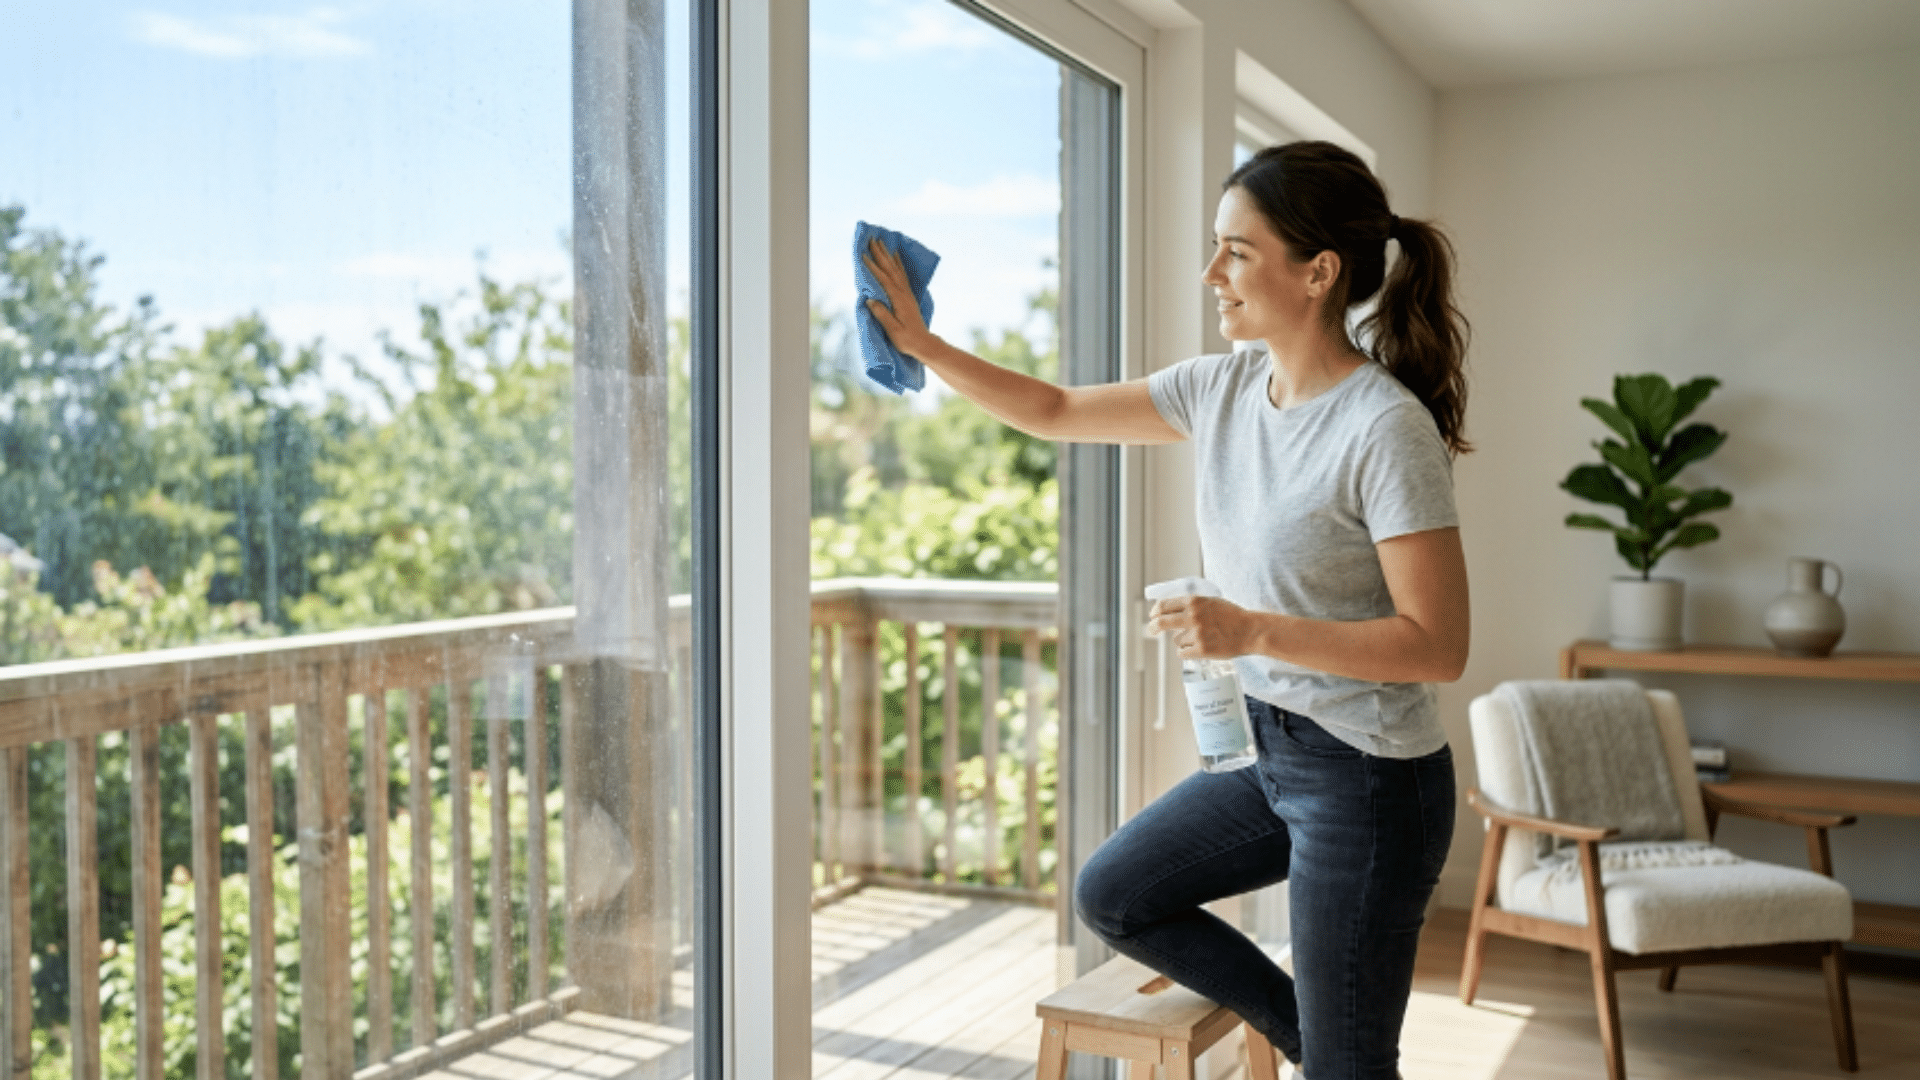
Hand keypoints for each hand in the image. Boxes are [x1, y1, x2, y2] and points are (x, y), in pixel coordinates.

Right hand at [861, 237, 937, 357]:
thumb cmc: (907, 339)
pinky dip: (898, 263)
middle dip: (880, 254)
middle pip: (890, 269)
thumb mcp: (892, 329)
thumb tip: (870, 299)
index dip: (873, 267)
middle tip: (872, 239)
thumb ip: (882, 314)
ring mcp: (907, 293)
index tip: (864, 255)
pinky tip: (896, 256)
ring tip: (882, 243)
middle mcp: (903, 293)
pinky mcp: (908, 295)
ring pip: (896, 269)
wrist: (924, 343)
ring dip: (888, 255)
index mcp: (898, 299)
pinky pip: (902, 274)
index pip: (883, 279)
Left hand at [1146, 596, 1261, 659]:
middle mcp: (1193, 616)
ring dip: (1184, 641)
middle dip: (1153, 627)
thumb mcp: (1211, 602)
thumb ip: (1192, 605)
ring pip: (1177, 640)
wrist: (1250, 631)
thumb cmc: (1232, 616)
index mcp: (1194, 601)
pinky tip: (1201, 648)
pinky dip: (1189, 652)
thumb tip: (1169, 611)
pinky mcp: (1201, 650)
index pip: (1164, 605)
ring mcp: (1197, 634)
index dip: (1155, 611)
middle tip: (1150, 630)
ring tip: (1202, 639)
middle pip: (1162, 622)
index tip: (1153, 616)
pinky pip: (1183, 653)